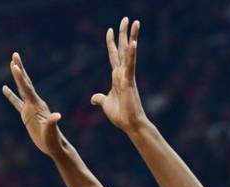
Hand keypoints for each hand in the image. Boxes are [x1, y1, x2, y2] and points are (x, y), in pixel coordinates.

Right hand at [2, 52, 63, 156]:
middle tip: (15, 54)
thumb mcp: (52, 132)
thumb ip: (53, 123)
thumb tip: (57, 116)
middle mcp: (34, 103)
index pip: (27, 89)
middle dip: (20, 69)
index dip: (20, 78)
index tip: (15, 66)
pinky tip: (5, 88)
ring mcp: (30, 108)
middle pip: (25, 83)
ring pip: (21, 89)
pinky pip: (16, 102)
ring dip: (17, 77)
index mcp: (37, 105)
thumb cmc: (53, 140)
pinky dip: (11, 95)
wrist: (54, 146)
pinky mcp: (26, 114)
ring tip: (12, 64)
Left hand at [91, 17, 147, 131]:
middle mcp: (123, 73)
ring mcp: (127, 76)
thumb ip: (100, 98)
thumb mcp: (105, 104)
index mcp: (117, 77)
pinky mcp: (129, 82)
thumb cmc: (120, 115)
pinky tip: (133, 43)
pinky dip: (131, 54)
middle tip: (126, 18)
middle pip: (122, 49)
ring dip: (131, 36)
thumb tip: (93, 98)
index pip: (113, 55)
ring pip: (128, 52)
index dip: (111, 43)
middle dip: (124, 33)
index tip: (110, 30)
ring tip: (135, 22)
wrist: (130, 124)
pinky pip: (130, 65)